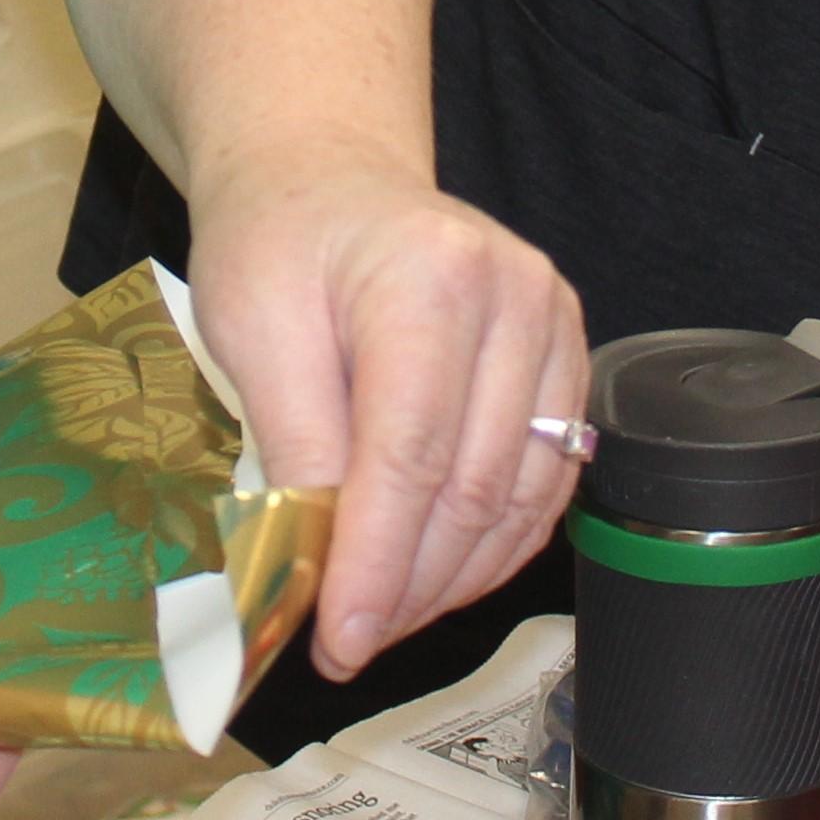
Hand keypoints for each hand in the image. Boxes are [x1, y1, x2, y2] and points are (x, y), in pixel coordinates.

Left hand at [184, 154, 586, 681]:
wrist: (328, 179)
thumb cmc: (279, 242)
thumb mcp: (251, 324)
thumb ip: (293, 439)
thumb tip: (315, 564)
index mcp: (433, 274)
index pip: (411, 454)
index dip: (375, 561)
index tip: (337, 639)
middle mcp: (517, 296)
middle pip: (471, 487)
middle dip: (406, 585)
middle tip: (343, 641)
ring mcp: (556, 328)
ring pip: (516, 501)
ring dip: (448, 580)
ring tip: (377, 616)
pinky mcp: (568, 362)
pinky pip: (545, 486)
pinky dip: (490, 549)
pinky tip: (432, 577)